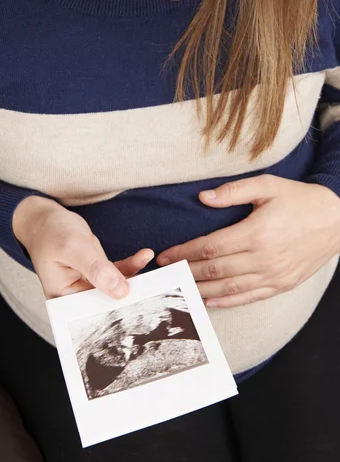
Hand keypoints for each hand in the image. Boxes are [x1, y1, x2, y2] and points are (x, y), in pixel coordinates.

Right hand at [13, 196, 153, 298]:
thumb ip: (96, 269)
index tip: (138, 307)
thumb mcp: (73, 248)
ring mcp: (89, 285)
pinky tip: (145, 255)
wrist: (47, 220)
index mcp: (63, 300)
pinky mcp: (98, 273)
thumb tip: (120, 291)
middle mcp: (76, 297)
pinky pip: (119, 273)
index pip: (91, 313)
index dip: (115, 312)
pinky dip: (132, 265)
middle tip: (155, 290)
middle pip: (107, 304)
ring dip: (136, 279)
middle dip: (130, 298)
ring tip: (154, 271)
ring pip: (117, 288)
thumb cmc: (51, 233)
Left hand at [157, 175, 339, 307]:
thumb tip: (202, 197)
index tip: (165, 255)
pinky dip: (226, 301)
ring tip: (180, 289)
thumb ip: (232, 192)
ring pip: (228, 288)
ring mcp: (273, 275)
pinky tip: (209, 300)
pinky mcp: (281, 285)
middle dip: (186, 272)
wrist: (337, 220)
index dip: (184, 252)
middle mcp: (263, 258)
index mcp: (257, 232)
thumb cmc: (299, 200)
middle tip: (166, 274)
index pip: (210, 247)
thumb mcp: (267, 186)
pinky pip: (248, 297)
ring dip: (200, 289)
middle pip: (214, 270)